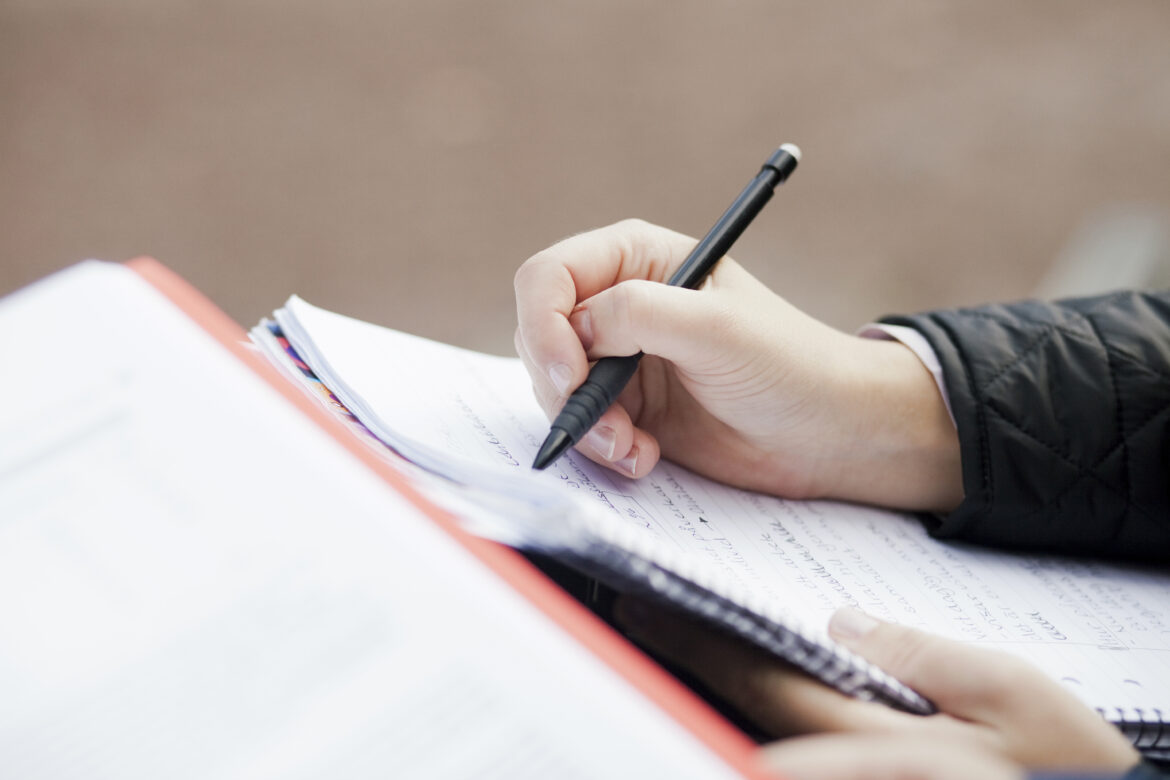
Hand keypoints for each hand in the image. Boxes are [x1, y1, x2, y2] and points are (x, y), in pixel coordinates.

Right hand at [514, 219, 961, 510]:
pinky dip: (603, 449)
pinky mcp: (628, 407)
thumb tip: (575, 326)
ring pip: (555, 389)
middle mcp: (620, 302)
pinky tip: (643, 457)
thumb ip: (639, 312)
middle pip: (541, 336)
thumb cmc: (788, 364)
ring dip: (586, 427)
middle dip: (563, 387)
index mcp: (637, 258)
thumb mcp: (716, 328)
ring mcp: (621, 358)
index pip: (548, 276)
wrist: (828, 435)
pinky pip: (582, 428)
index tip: (571, 374)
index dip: (544, 324)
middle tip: (605, 426)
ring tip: (633, 448)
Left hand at [614, 599, 1140, 775]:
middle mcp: (843, 767)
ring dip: (724, 675)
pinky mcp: (866, 773)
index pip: (762, 680)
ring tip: (680, 632)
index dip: (699, 641)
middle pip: (751, 704)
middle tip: (639, 610)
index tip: (646, 606)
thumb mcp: (1010, 696)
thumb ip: (923, 656)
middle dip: (693, 655)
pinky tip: (758, 674)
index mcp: (873, 741)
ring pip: (770, 722)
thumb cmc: (1059, 770)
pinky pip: (803, 737)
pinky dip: (766, 700)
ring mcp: (850, 774)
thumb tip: (845, 623)